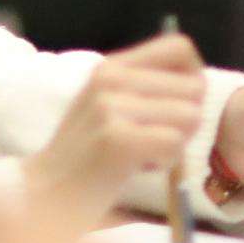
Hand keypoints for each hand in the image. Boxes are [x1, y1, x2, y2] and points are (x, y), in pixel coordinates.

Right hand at [29, 30, 207, 206]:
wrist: (45, 194)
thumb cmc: (87, 155)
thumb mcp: (108, 105)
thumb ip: (146, 87)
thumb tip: (199, 82)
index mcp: (111, 67)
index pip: (180, 48)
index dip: (193, 78)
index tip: (179, 105)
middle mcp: (110, 79)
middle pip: (194, 87)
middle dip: (186, 120)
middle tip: (153, 139)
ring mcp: (111, 107)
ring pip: (189, 117)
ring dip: (175, 144)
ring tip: (142, 153)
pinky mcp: (117, 139)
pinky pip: (175, 143)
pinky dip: (164, 162)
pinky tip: (136, 167)